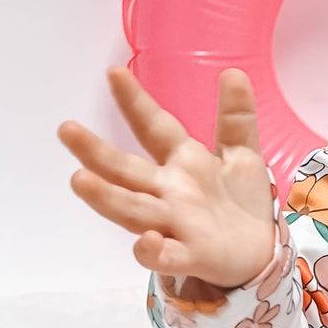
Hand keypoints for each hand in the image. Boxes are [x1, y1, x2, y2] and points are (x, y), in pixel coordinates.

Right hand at [58, 68, 276, 291]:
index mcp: (182, 162)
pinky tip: (145, 240)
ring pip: (133, 210)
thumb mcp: (242, 153)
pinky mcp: (190, 256)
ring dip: (107, 197)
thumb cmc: (240, 202)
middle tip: (66, 129)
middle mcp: (168, 192)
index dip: (136, 102)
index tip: (114, 72)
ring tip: (79, 179)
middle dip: (96, 152)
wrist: (260, 253)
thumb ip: (236, 117)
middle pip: (126, 171)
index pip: (153, 127)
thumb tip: (234, 71)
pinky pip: (166, 256)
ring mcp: (174, 225)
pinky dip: (153, 250)